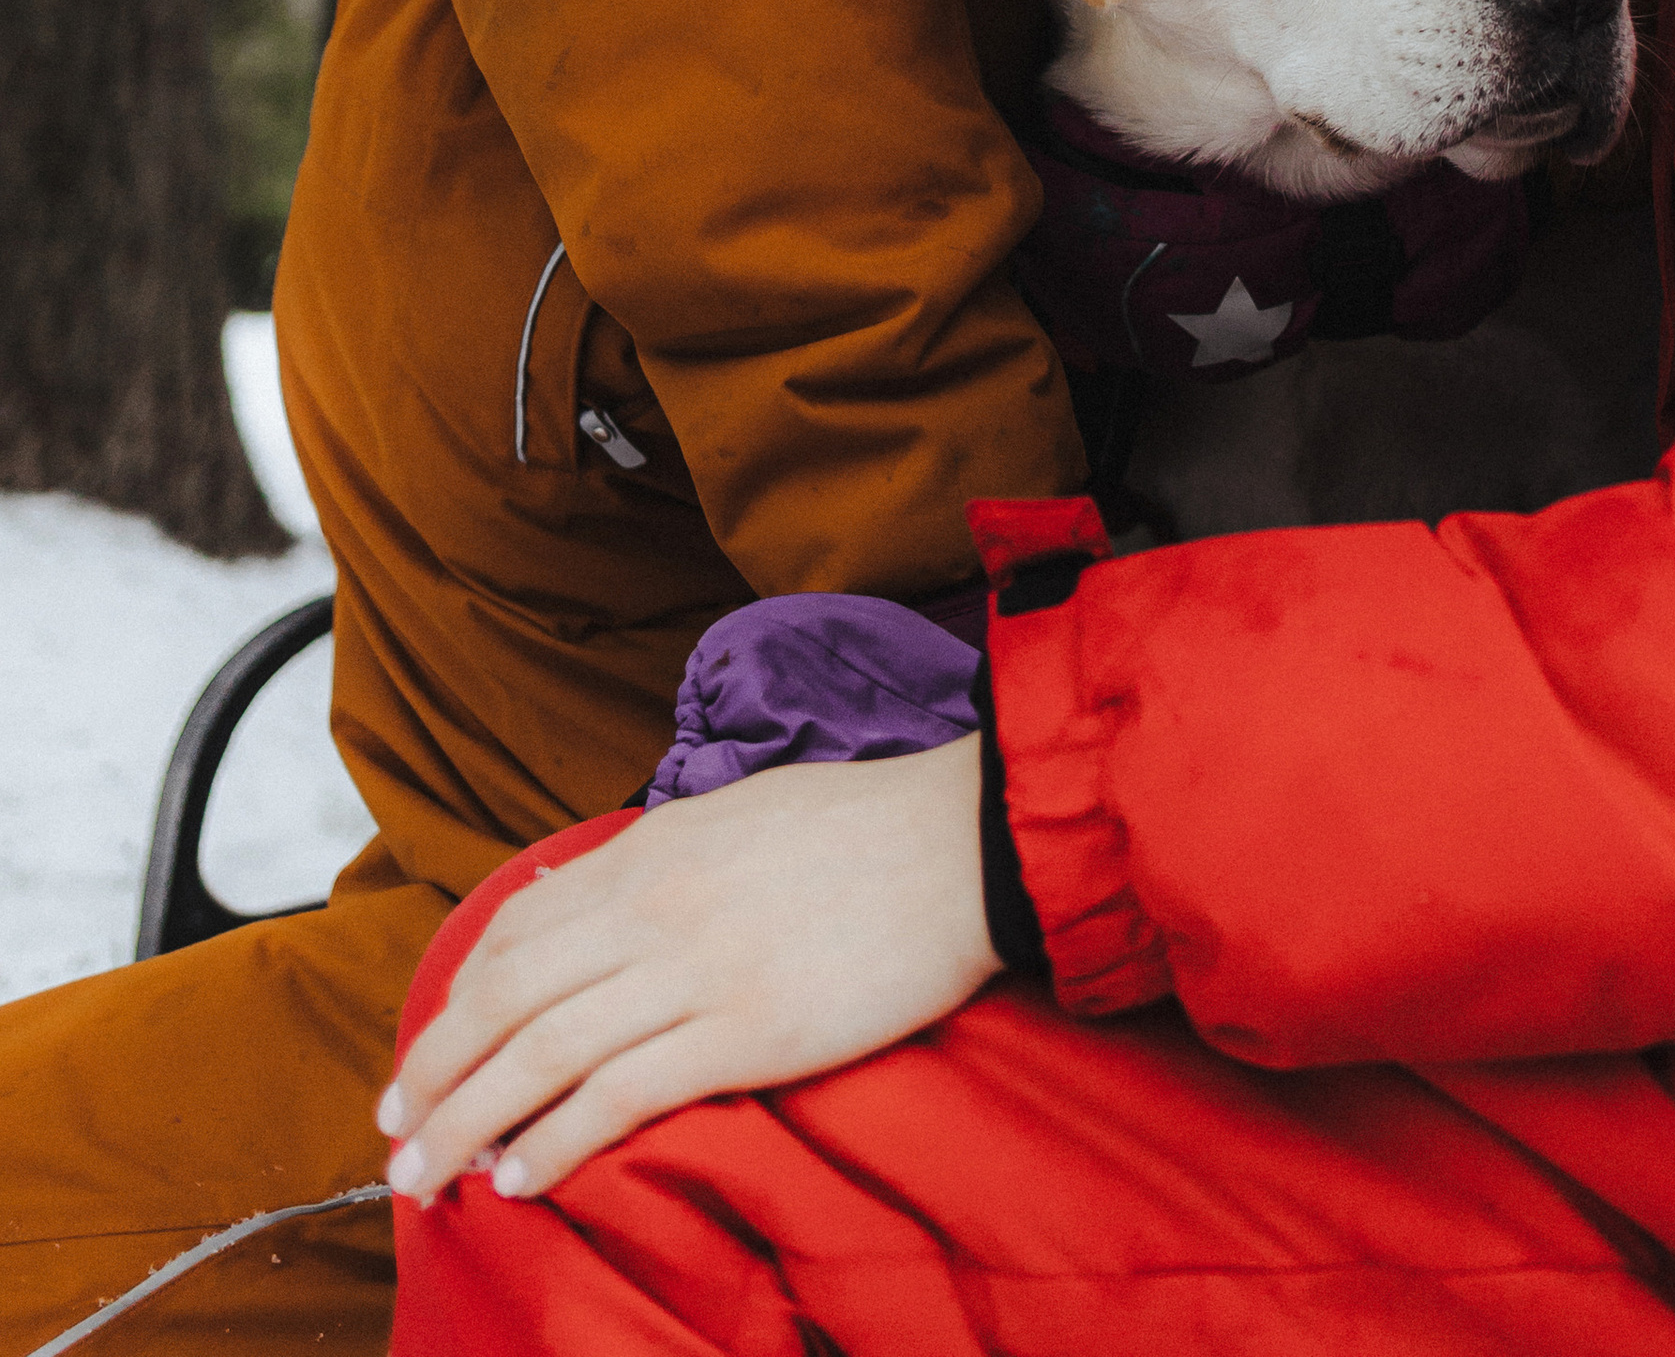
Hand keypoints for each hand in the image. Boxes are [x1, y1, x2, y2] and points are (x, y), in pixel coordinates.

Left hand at [378, 735, 998, 1201]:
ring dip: (471, 1121)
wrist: (959, 843)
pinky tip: (522, 1176)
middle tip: (395, 1131)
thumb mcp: (735, 819)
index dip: (454, 999)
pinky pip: (622, 1094)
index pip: (516, 932)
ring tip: (430, 1175)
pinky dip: (557, 1140)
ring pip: (544, 1053)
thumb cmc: (857, 830)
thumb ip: (657, 864)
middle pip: (507, 997)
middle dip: (435, 1071)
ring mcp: (697, 970)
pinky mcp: (746, 1032)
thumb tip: (585, 900)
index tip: (424, 1053)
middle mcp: (654, 909)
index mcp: (649, 854)